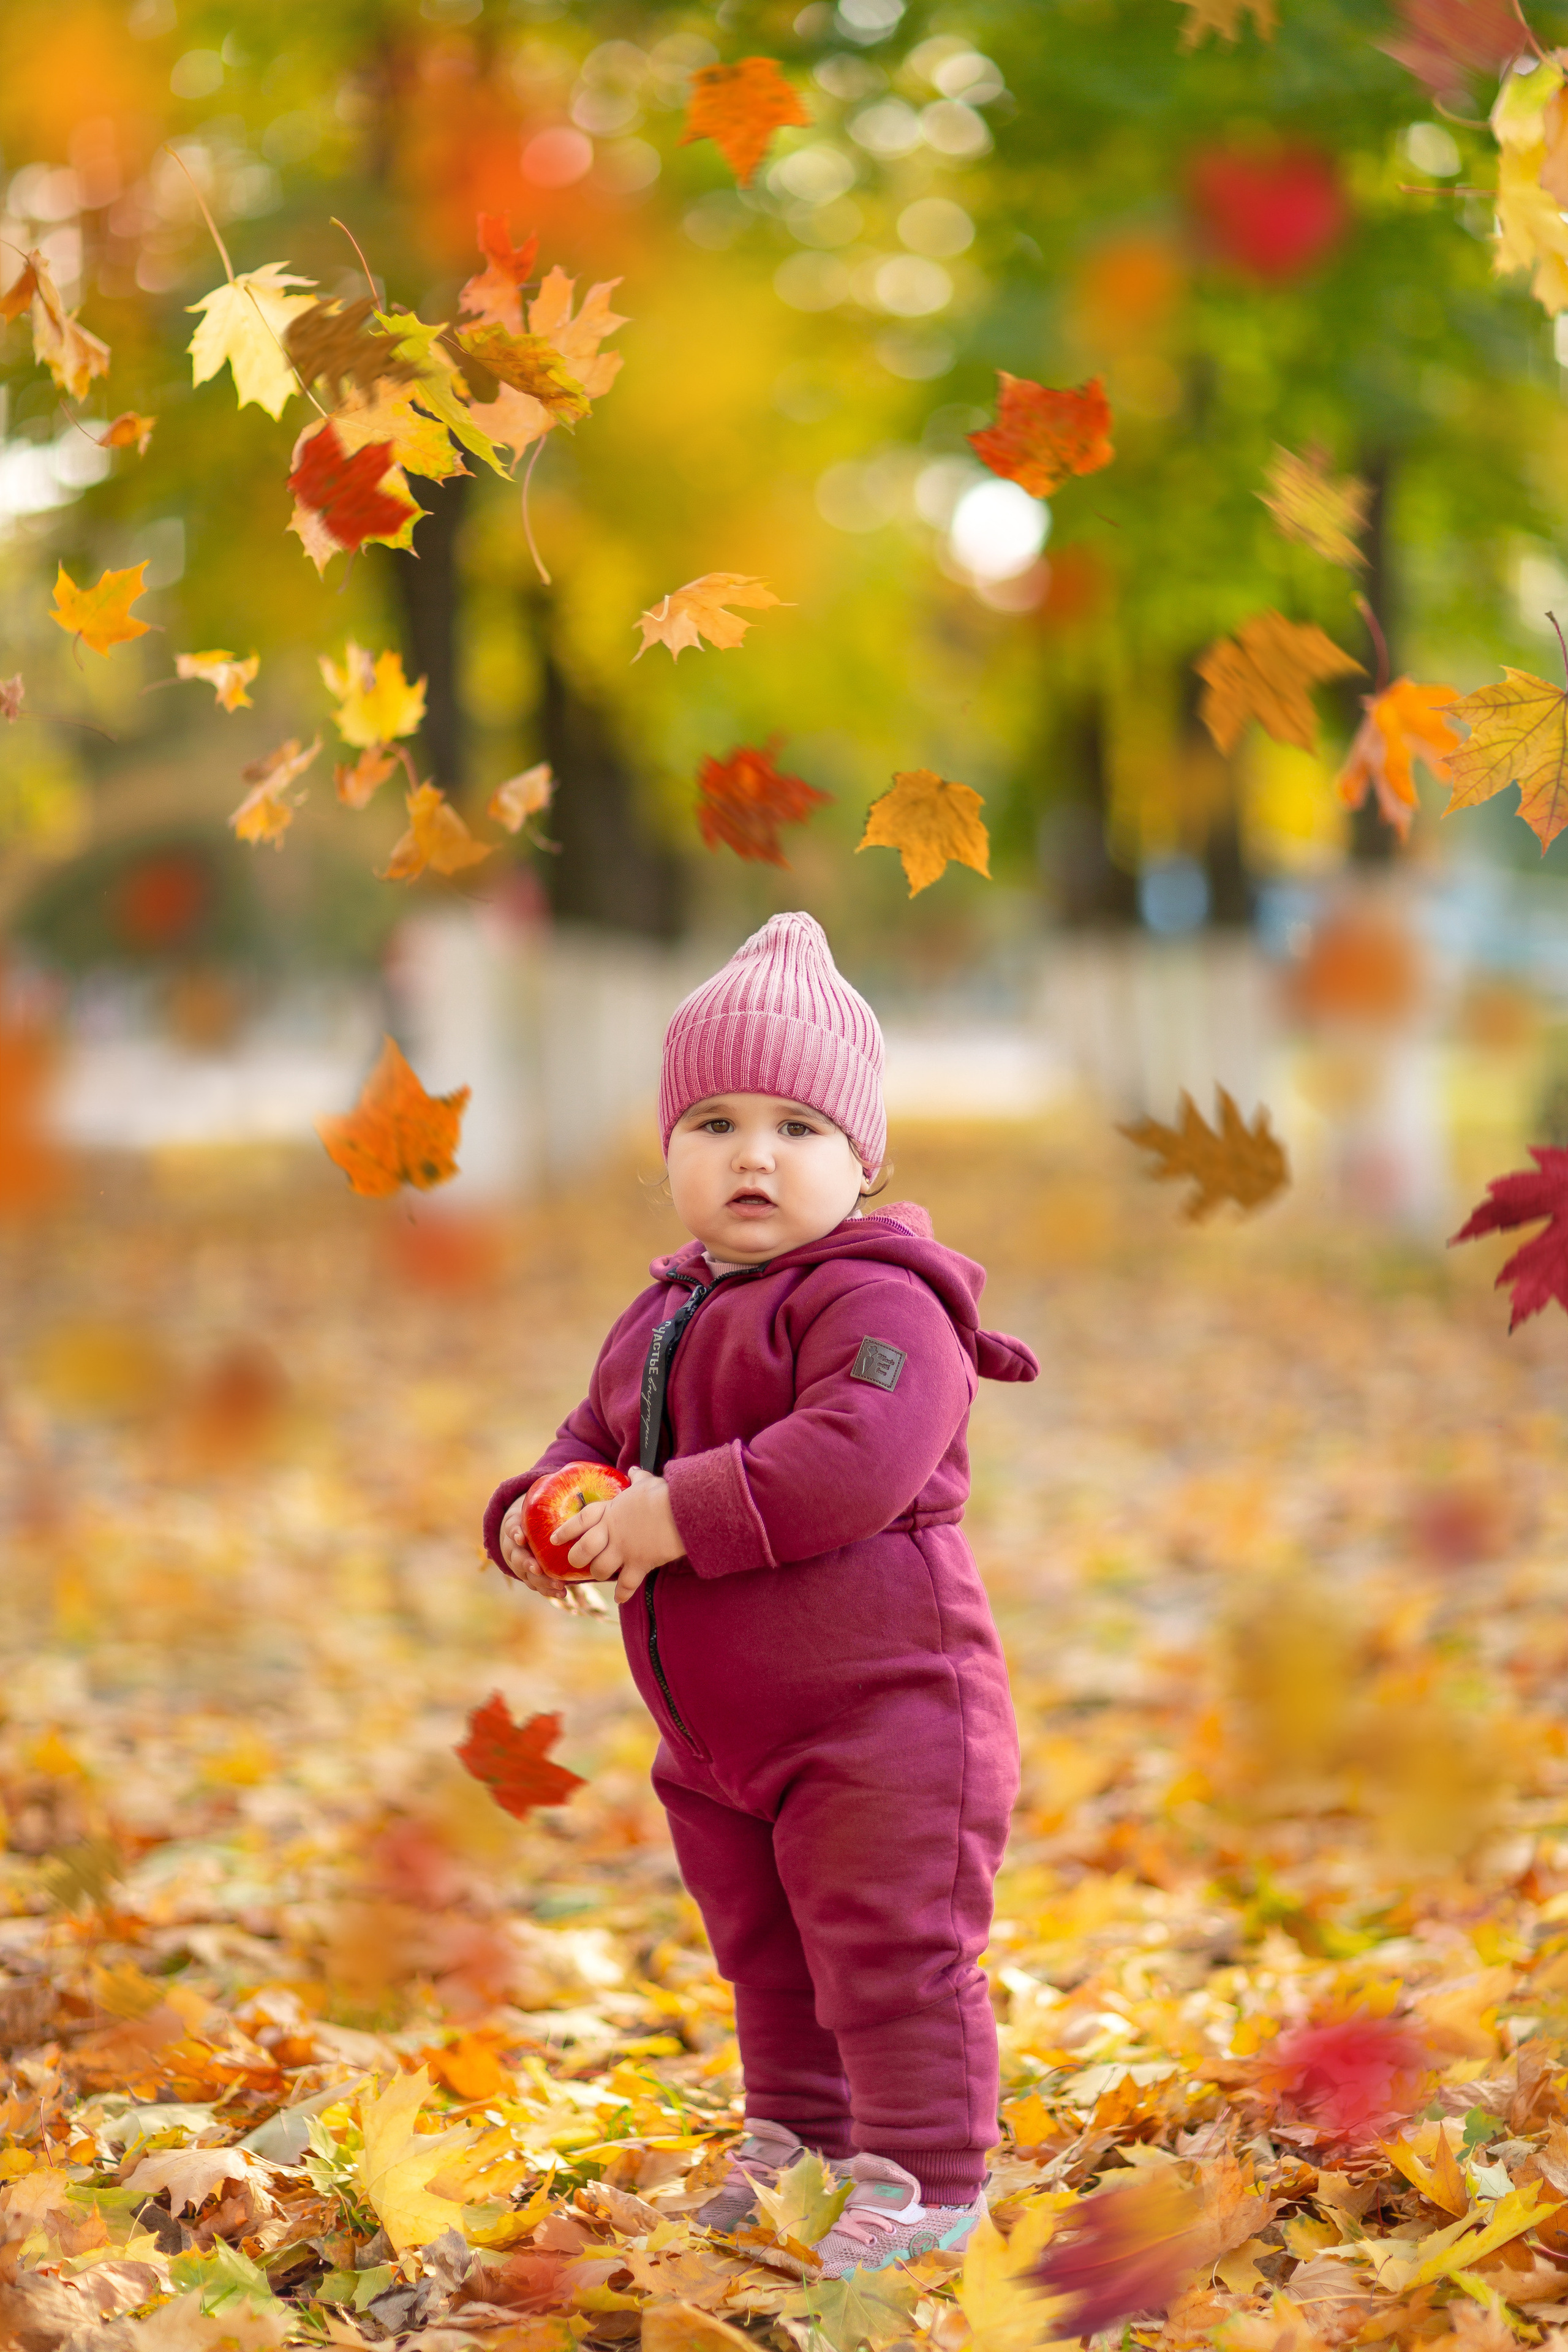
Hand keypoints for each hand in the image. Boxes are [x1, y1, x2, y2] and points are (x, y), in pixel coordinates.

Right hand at [496, 1497, 607, 1616]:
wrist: (523, 1528)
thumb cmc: (538, 1512)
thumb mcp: (539, 1499)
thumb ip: (554, 1491)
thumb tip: (584, 1476)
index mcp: (515, 1524)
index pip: (511, 1527)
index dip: (514, 1532)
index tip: (522, 1537)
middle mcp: (514, 1546)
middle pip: (516, 1556)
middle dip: (526, 1563)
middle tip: (537, 1567)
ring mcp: (520, 1563)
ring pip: (526, 1575)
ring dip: (540, 1581)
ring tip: (557, 1586)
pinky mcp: (530, 1575)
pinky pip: (536, 1585)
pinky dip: (547, 1590)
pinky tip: (562, 1593)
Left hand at [552, 1466, 683, 1604]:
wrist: (681, 1509)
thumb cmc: (663, 1493)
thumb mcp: (647, 1482)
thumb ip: (638, 1478)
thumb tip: (635, 1470)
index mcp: (610, 1511)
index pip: (581, 1521)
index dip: (566, 1531)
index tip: (554, 1539)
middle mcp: (612, 1532)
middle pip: (583, 1550)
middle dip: (577, 1558)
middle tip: (576, 1562)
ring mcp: (624, 1549)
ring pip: (600, 1569)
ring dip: (599, 1574)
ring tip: (600, 1574)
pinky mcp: (640, 1564)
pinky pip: (626, 1584)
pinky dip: (622, 1594)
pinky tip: (619, 1599)